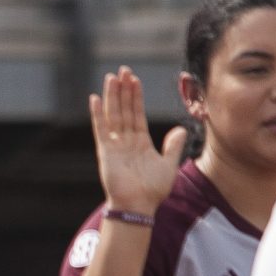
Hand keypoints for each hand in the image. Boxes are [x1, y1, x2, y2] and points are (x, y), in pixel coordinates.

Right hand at [90, 67, 184, 218]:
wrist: (139, 205)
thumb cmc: (153, 189)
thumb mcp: (169, 165)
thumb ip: (173, 146)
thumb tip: (181, 129)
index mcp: (140, 142)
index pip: (137, 113)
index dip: (136, 96)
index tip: (135, 79)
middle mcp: (126, 140)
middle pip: (124, 109)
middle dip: (124, 90)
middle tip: (123, 70)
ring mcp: (114, 145)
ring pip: (113, 114)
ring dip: (112, 96)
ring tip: (112, 78)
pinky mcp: (105, 151)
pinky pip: (100, 129)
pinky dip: (97, 114)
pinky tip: (94, 99)